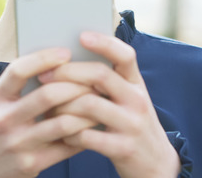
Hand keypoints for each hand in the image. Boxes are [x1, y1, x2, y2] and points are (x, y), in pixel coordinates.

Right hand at [0, 48, 97, 177]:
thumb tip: (50, 62)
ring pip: (63, 123)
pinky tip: (92, 127)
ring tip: (98, 103)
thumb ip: (14, 87)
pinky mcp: (31, 164)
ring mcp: (18, 145)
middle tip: (93, 80)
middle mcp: (4, 121)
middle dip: (76, 85)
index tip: (65, 53)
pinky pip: (66, 147)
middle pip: (48, 95)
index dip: (44, 58)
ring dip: (86, 112)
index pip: (18, 70)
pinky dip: (84, 135)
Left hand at [38, 32, 180, 177]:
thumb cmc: (132, 125)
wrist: (157, 165)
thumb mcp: (129, 99)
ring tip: (48, 110)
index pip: (125, 55)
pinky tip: (61, 134)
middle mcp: (137, 100)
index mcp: (136, 84)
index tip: (81, 36)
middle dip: (67, 73)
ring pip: (89, 105)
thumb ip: (109, 82)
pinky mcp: (124, 148)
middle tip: (44, 76)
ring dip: (62, 106)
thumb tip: (69, 61)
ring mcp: (132, 124)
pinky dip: (69, 134)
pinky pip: (87, 136)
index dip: (104, 43)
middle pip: (100, 75)